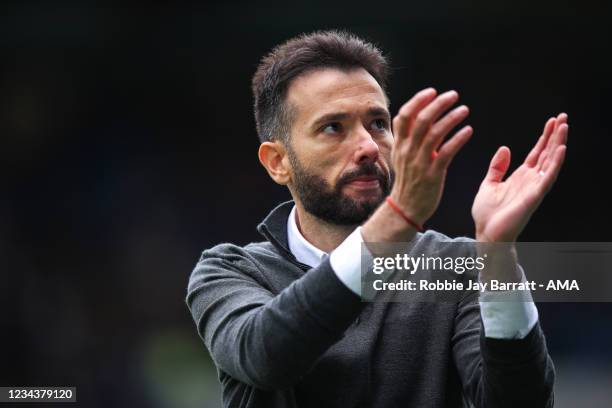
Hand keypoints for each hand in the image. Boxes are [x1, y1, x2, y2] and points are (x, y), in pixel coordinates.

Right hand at [389, 88, 472, 224]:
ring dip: (451, 118)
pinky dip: (458, 139)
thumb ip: (413, 137)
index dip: (418, 100)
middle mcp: (408, 151)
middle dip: (438, 104)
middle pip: (421, 120)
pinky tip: (469, 131)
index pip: (404, 115)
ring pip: (435, 133)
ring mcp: (420, 162)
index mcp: (400, 144)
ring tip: (465, 110)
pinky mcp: (433, 174)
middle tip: (453, 95)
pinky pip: (447, 152)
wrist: (406, 207)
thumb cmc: (409, 179)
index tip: (433, 92)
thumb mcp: (404, 156)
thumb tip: (425, 115)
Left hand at [472, 113, 568, 242]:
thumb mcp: (489, 184)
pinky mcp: (533, 197)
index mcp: (521, 176)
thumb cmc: (487, 213)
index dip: (544, 136)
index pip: (537, 152)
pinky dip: (554, 164)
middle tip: (564, 116)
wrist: (485, 233)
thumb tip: (505, 148)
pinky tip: (560, 149)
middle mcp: (531, 180)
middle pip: (547, 153)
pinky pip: (547, 178)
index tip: (552, 121)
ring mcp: (534, 188)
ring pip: (550, 162)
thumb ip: (497, 167)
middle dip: (555, 135)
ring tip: (564, 127)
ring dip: (558, 144)